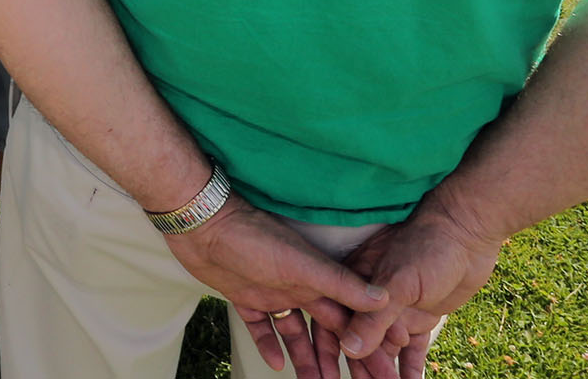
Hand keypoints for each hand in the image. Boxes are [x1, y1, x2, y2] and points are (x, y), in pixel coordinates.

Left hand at [161, 195, 391, 376]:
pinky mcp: (245, 296)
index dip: (367, 341)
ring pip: (295, 334)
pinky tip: (277, 364)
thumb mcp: (301, 264)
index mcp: (316, 278)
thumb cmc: (253, 237)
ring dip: (305, 359)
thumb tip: (383, 298)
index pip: (349, 316)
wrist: (202, 222)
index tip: (386, 367)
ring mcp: (272, 293)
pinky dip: (269, 344)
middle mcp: (298, 286)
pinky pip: (261, 327)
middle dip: (342, 357)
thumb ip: (339, 282)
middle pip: (326, 330)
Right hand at [328, 202, 507, 378]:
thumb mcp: (399, 281)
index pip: (337, 321)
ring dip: (384, 373)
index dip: (332, 349)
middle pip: (360, 341)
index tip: (332, 375)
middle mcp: (373, 298)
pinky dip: (411, 369)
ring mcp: (397, 309)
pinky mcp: (421, 317)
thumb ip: (374, 317)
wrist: (469, 232)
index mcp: (356, 281)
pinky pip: (413, 350)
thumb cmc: (428, 244)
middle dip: (361, 368)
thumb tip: (349, 349)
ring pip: (386, 350)